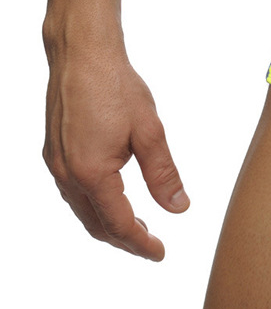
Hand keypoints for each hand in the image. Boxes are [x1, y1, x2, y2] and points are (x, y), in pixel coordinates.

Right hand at [43, 45, 189, 259]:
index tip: (161, 253)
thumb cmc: (117, 87)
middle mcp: (68, 175)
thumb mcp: (150, 131)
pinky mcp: (54, 151)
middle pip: (96, 224)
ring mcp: (56, 164)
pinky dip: (93, 203)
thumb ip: (163, 173)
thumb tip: (179, 208)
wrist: (82, 54)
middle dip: (124, 239)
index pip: (119, 224)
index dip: (141, 243)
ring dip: (108, 222)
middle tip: (151, 245)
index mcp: (93, 174)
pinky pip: (73, 191)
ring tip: (137, 225)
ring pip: (82, 209)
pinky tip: (111, 196)